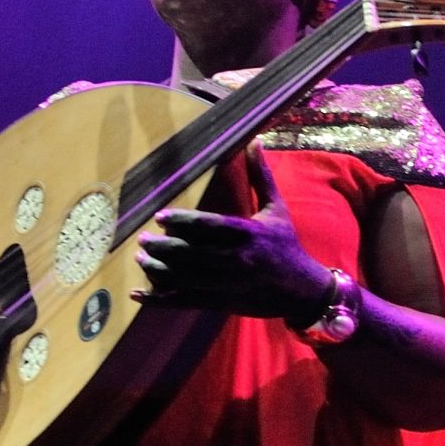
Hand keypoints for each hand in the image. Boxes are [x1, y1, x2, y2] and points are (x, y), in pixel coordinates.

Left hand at [133, 151, 330, 320]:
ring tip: (141, 258)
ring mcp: (229, 284)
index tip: (160, 217)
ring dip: (157, 269)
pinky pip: (185, 301)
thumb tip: (254, 142)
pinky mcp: (223, 303)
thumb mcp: (277, 210)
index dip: (182, 221)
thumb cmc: (287, 246)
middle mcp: (237, 260)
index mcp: (249, 234)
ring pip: (184, 278)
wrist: (304, 291)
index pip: (209, 226)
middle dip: (162, 246)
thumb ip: (261, 177)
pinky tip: (140, 294)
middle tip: (143, 239)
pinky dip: (160, 300)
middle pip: (191, 253)